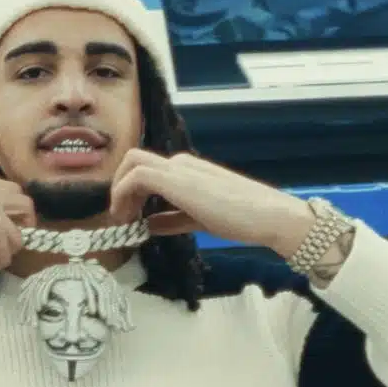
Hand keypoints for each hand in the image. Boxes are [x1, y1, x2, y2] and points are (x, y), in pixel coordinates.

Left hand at [109, 150, 314, 254]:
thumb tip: (149, 225)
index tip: (128, 218)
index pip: (146, 170)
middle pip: (133, 160)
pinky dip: (124, 195)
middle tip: (121, 218)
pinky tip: (130, 219)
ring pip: (132, 162)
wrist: (269, 216)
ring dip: (119, 190)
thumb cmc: (242, 218)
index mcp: (187, 170)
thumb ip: (173, 219)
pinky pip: (138, 176)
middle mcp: (180, 164)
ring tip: (123, 220)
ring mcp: (179, 169)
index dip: (129, 192)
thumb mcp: (199, 220)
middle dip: (118, 187)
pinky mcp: (177, 179)